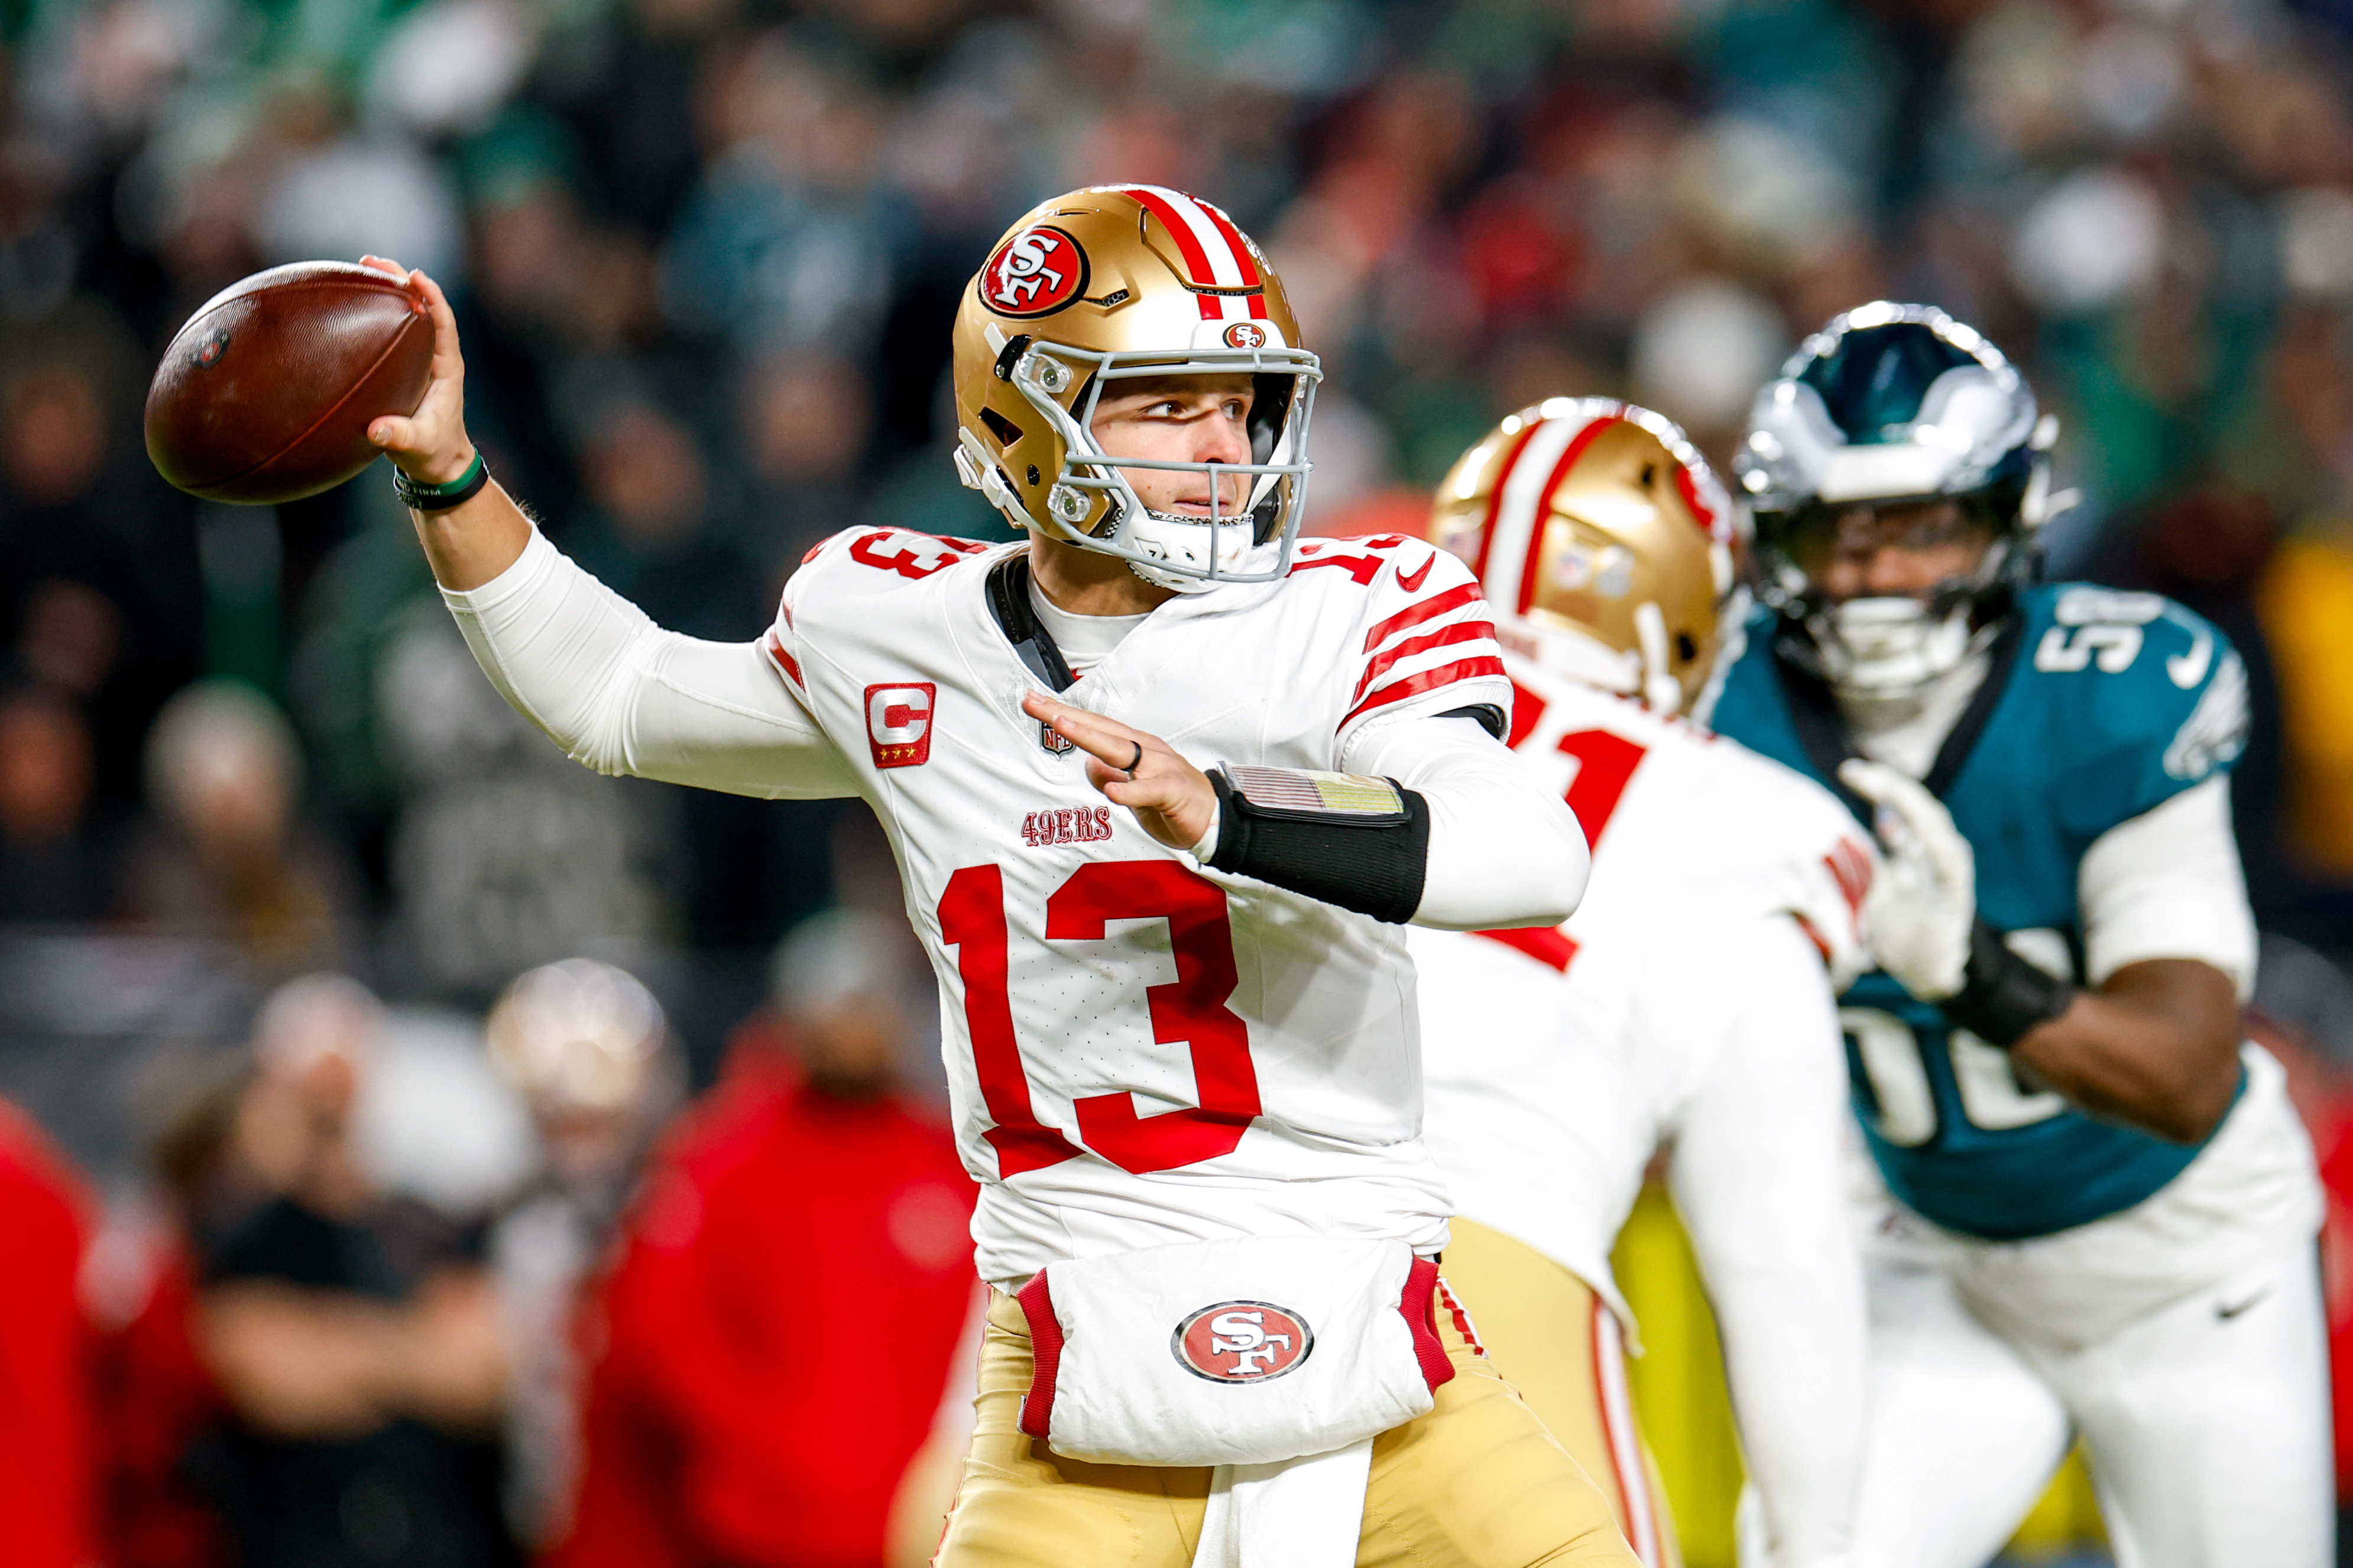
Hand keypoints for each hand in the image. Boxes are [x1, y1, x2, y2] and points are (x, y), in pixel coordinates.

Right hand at [359, 256, 474, 484]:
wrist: (439, 468)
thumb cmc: (434, 456)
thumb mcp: (418, 448)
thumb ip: (400, 438)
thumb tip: (377, 430)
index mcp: (447, 369)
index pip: (444, 323)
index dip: (432, 297)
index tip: (414, 275)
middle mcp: (435, 358)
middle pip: (422, 308)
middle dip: (400, 280)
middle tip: (371, 260)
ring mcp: (420, 360)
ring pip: (405, 315)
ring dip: (385, 290)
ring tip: (359, 267)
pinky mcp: (404, 367)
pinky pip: (390, 332)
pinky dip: (373, 313)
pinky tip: (349, 301)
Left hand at [1024, 691, 1214, 850]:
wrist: (1213, 818)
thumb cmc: (1172, 800)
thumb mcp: (1130, 790)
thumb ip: (1109, 775)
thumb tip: (1089, 766)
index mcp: (1134, 746)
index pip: (1093, 726)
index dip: (1062, 714)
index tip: (1033, 702)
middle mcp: (1145, 750)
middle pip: (1100, 728)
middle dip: (1066, 715)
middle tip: (1035, 703)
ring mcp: (1160, 768)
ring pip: (1122, 750)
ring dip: (1090, 737)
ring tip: (1062, 725)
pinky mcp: (1174, 791)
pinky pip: (1149, 791)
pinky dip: (1130, 791)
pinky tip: (1113, 792)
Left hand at [1838, 759, 1974, 999]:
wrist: (1929, 968)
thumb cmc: (1896, 923)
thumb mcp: (1869, 886)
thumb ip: (1856, 856)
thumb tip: (1821, 826)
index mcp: (1913, 843)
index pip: (1896, 802)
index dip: (1876, 783)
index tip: (1848, 770)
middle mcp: (1934, 850)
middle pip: (1917, 807)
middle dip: (1890, 787)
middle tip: (1860, 773)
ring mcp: (1948, 872)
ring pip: (1935, 832)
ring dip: (1911, 810)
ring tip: (1887, 793)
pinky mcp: (1957, 897)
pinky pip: (1950, 868)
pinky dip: (1938, 851)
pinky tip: (1922, 838)